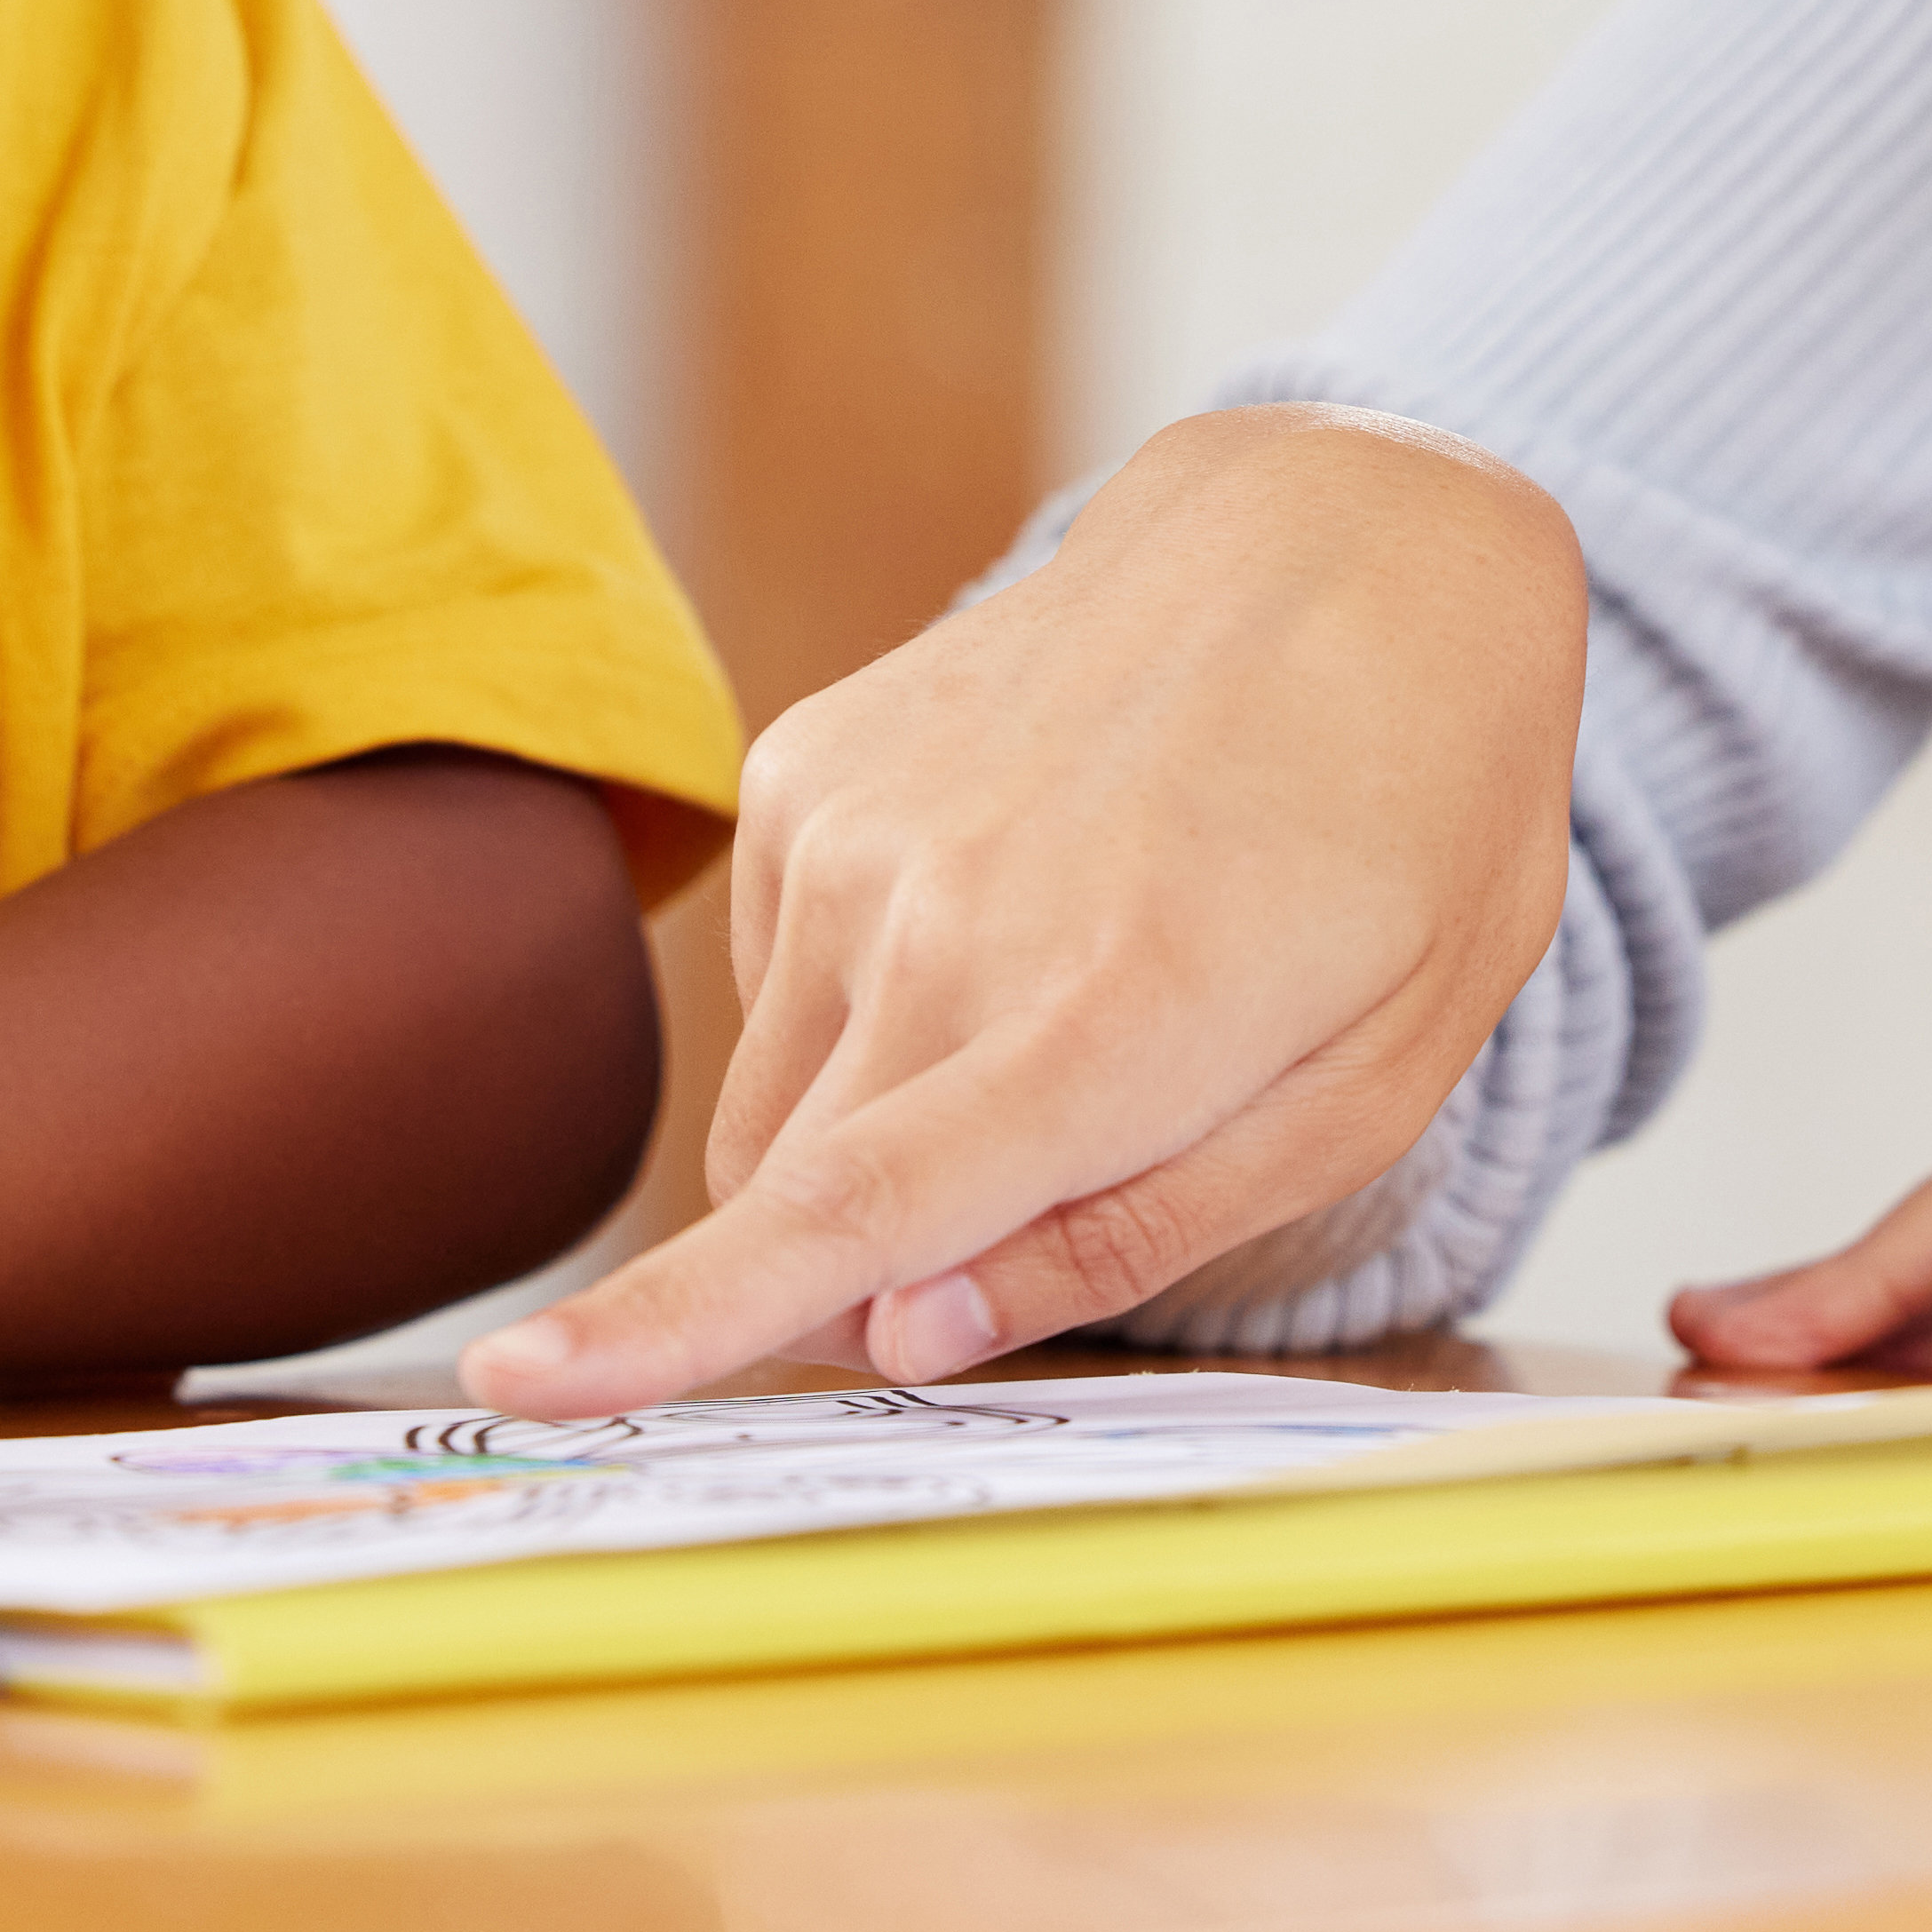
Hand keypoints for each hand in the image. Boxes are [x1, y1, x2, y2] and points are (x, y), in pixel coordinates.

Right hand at [463, 408, 1585, 1409]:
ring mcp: (855, 822)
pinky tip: (1013, 910)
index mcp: (1114, 1011)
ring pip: (772, 1109)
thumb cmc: (1409, 836)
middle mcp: (949, 910)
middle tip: (1038, 1210)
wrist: (1353, 541)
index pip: (848, 1207)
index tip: (522, 1390)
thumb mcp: (1366, 1089)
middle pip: (791, 1199)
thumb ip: (1122, 1232)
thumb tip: (900, 1336)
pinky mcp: (804, 764)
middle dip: (863, 1277)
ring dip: (871, 1136)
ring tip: (1068, 1011)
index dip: (670, 1325)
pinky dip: (864, 1011)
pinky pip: (776, 985)